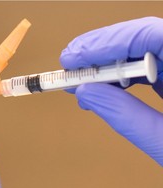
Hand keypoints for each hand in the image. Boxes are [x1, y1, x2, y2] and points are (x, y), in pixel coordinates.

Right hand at [60, 17, 162, 165]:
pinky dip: (121, 73)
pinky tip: (103, 84)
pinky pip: (147, 64)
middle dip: (100, 50)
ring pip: (142, 49)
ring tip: (80, 78)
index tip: (73, 58)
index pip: (151, 34)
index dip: (106, 42)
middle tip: (70, 64)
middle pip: (143, 38)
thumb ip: (126, 117)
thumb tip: (86, 93)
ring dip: (107, 63)